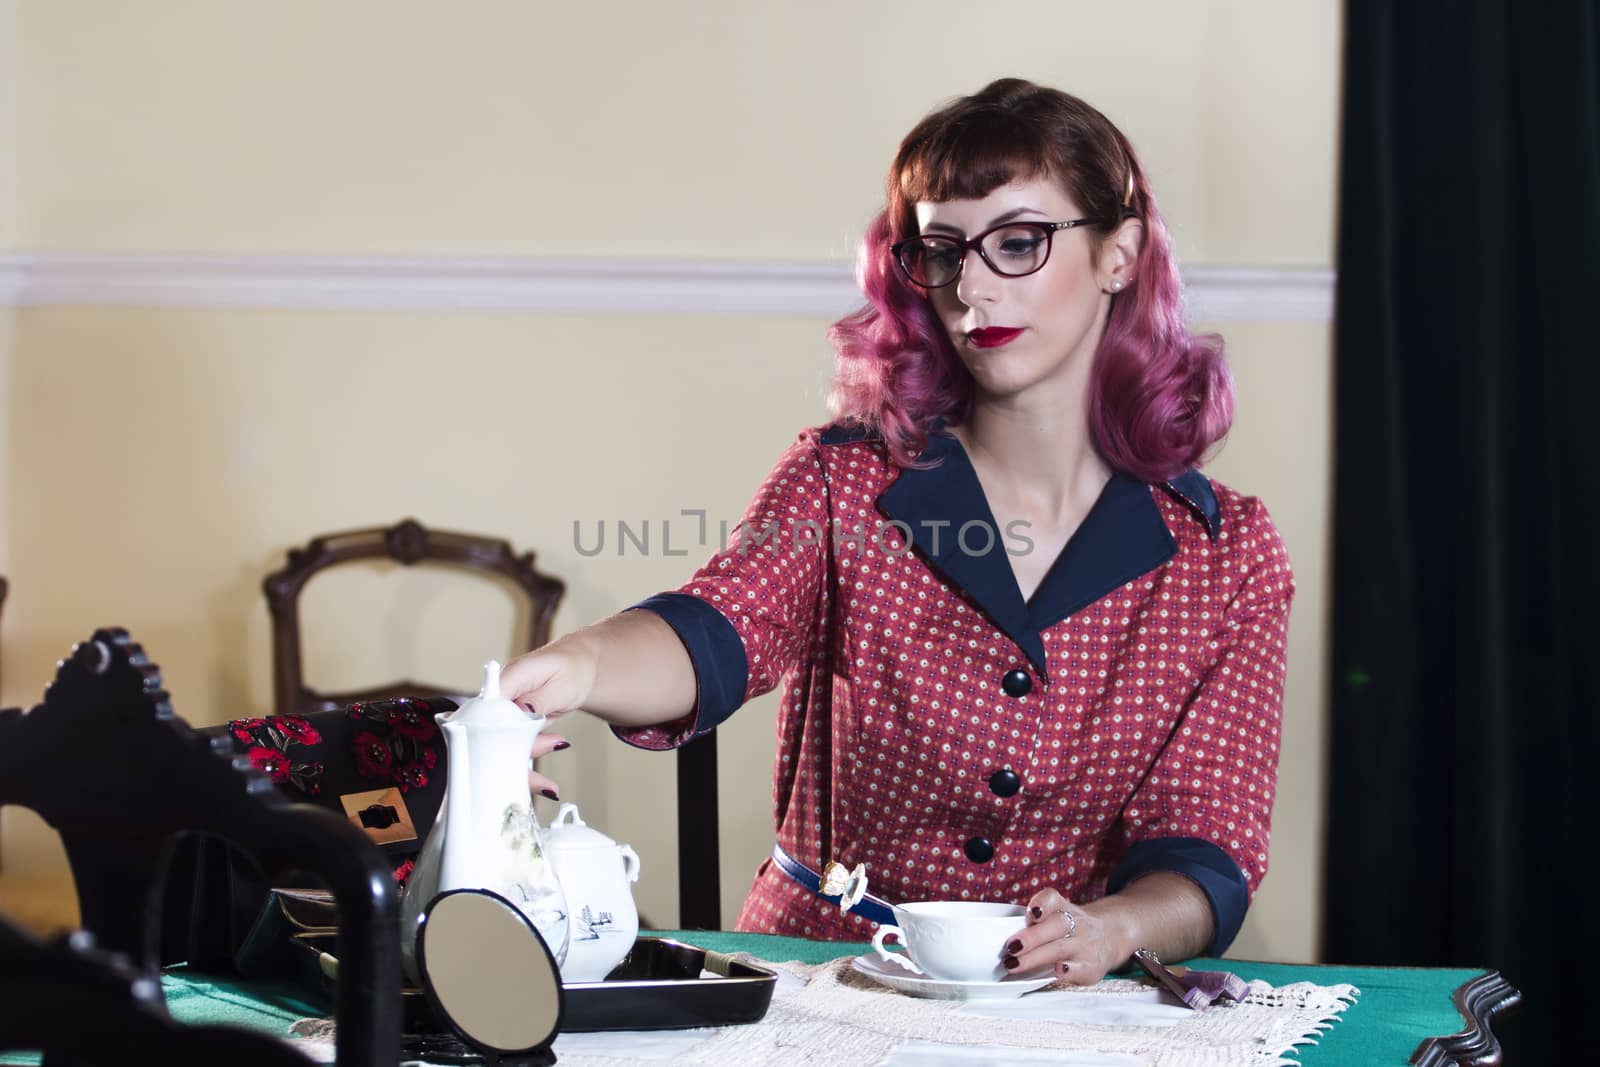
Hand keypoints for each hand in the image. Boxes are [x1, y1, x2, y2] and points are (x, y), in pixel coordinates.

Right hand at [500, 637, 598, 803]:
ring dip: (522, 769)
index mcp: (506, 680)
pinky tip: (546, 785)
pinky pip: (513, 750)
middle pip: (489, 735)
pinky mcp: (510, 728)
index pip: (485, 709)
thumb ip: (539, 698)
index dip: (490, 735)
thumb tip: (521, 709)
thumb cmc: (570, 668)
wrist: (578, 667)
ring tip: (548, 786)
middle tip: (538, 782)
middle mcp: (498, 699)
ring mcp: (502, 714)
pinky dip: (528, 767)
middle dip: (509, 763)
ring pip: (500, 748)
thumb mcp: (561, 684)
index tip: (505, 758)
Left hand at [1002, 888, 1127, 985]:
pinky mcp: (1091, 967)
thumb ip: (1034, 923)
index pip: (1053, 899)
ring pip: (1060, 948)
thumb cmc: (1070, 929)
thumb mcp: (1057, 917)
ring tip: (1014, 964)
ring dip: (1036, 957)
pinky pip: (1079, 968)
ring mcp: (1085, 945)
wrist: (1110, 937)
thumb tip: (995, 937)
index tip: (1031, 912)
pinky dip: (1067, 970)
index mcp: (1063, 908)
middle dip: (1031, 936)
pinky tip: (1056, 971)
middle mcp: (1077, 923)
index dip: (1042, 904)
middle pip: (1055, 925)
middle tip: (1010, 947)